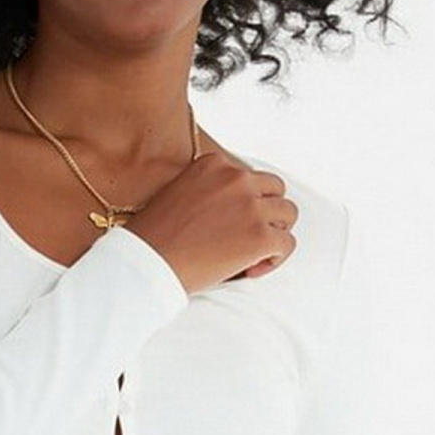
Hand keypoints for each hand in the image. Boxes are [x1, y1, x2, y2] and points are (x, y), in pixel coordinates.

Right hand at [126, 143, 296, 294]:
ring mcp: (251, 206)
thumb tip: (229, 212)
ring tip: (252, 255)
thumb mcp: (179, 195)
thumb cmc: (155, 239)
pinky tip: (251, 270)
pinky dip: (274, 259)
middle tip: (248, 238)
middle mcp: (236, 178)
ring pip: (288, 213)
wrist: (146, 264)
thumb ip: (208, 192)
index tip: (228, 226)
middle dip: (267, 213)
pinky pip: (287, 244)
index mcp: (214, 164)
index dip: (244, 203)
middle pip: (275, 189)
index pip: (248, 177)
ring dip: (274, 234)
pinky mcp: (260, 236)